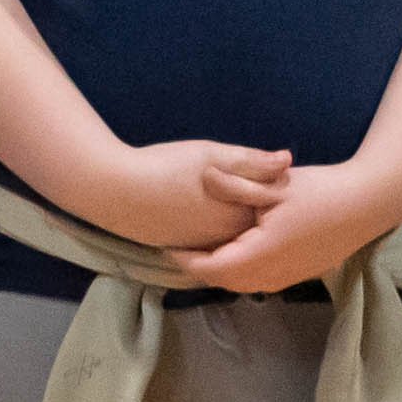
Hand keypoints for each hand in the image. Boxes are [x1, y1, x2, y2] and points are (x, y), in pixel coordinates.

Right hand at [74, 137, 294, 255]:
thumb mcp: (211, 155)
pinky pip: (211, 242)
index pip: (273, 205)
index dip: (276, 187)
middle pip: (254, 224)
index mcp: (239, 215)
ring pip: (232, 235)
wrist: (113, 191)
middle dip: (261, 209)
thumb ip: (252, 160)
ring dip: (237, 221)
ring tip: (227, 195)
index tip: (274, 172)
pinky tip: (205, 209)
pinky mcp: (182, 247)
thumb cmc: (164, 167)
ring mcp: (203, 246)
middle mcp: (226, 239)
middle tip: (257, 183)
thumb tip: (288, 159)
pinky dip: (216, 229)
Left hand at [164, 160, 401, 300]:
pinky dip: (242, 272)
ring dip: (221, 272)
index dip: (188, 259)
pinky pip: (262, 280)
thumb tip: (204, 177)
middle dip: (201, 268)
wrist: (369, 203)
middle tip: (180, 249)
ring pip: (245, 283)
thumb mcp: (275, 183)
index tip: (168, 244)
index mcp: (265, 251)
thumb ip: (237, 184)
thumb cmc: (322, 190)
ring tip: (202, 251)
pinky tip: (236, 251)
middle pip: (226, 281)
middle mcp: (276, 272)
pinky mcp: (303, 274)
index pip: (214, 267)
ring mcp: (292, 276)